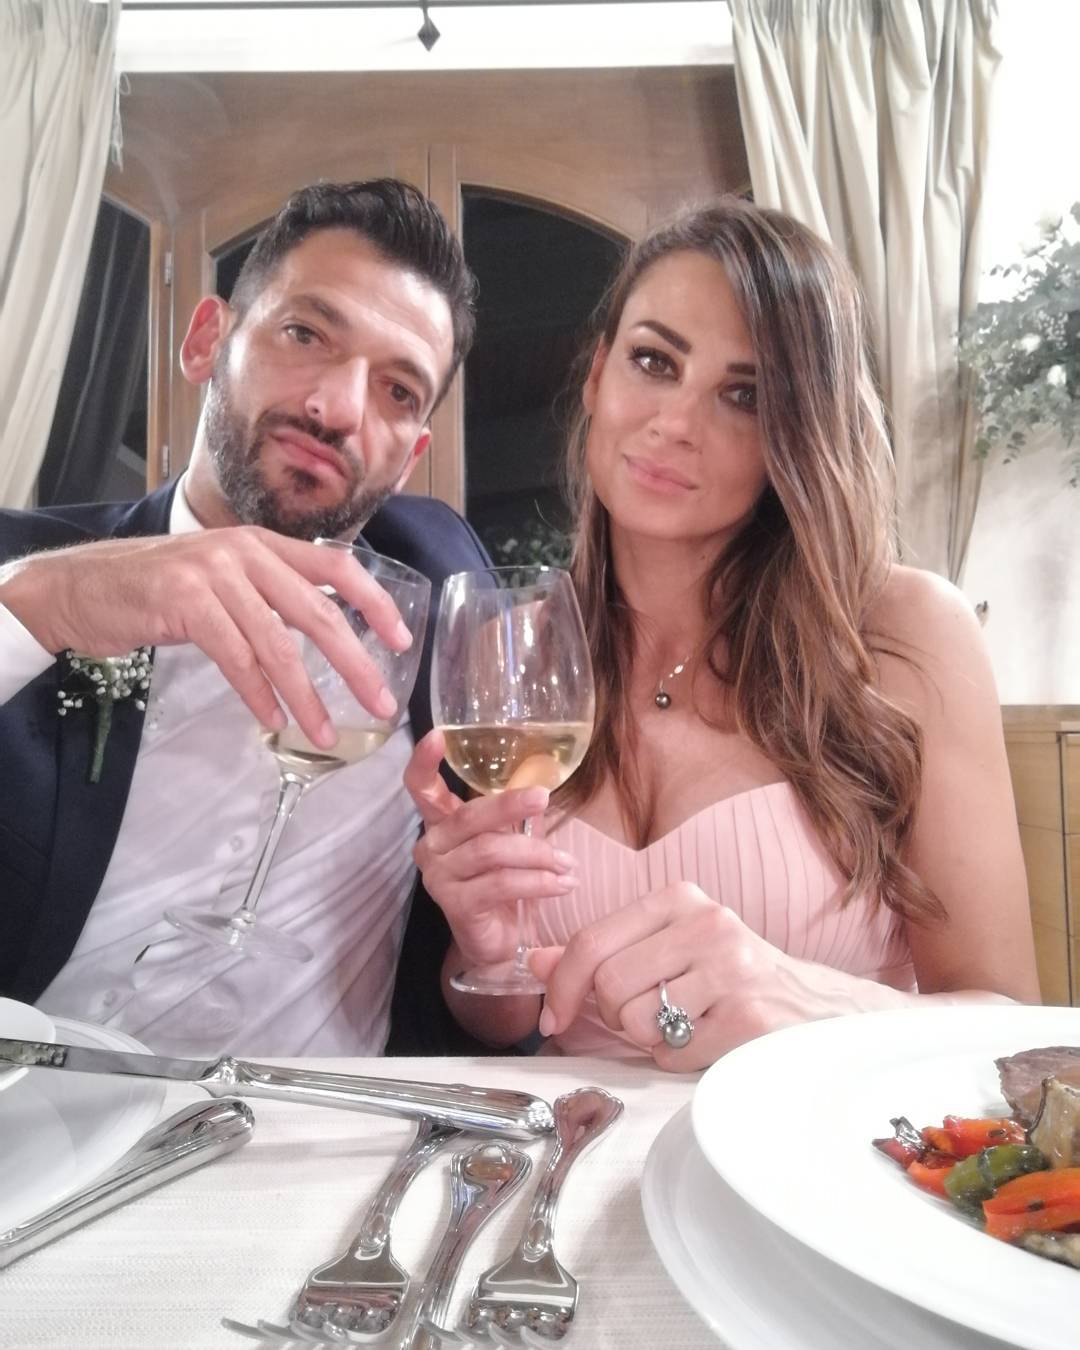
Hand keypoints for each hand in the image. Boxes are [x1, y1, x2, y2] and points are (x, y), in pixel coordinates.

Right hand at [0, 527, 409, 748]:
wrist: (84, 587)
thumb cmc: (159, 590)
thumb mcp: (225, 579)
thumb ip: (270, 594)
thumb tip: (326, 631)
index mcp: (263, 544)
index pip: (337, 566)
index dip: (374, 602)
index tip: (403, 639)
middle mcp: (245, 552)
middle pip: (318, 613)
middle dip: (355, 664)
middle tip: (380, 703)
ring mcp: (214, 573)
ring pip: (278, 643)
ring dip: (307, 696)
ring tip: (325, 734)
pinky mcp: (184, 601)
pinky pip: (236, 657)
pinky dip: (259, 695)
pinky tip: (274, 722)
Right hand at [404, 729, 578, 964]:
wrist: (499, 945)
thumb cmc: (505, 887)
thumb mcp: (515, 842)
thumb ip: (520, 814)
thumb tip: (543, 776)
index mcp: (442, 824)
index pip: (421, 788)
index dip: (424, 761)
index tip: (438, 734)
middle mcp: (432, 847)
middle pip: (469, 817)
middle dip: (509, 805)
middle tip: (544, 797)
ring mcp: (439, 877)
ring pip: (490, 851)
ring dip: (536, 854)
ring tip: (567, 863)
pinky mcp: (454, 905)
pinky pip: (500, 883)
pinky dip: (538, 882)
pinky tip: (563, 884)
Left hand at [531, 880, 911, 1070]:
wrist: (826, 1013)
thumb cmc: (736, 982)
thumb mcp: (669, 950)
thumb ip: (605, 952)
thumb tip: (539, 960)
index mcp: (682, 899)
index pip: (593, 940)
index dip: (561, 985)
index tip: (552, 1017)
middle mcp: (708, 923)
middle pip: (609, 984)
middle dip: (615, 1017)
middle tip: (648, 1019)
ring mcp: (733, 968)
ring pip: (637, 1021)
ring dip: (650, 1040)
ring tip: (686, 1026)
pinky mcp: (748, 1016)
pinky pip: (674, 1052)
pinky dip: (681, 1059)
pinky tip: (712, 1041)